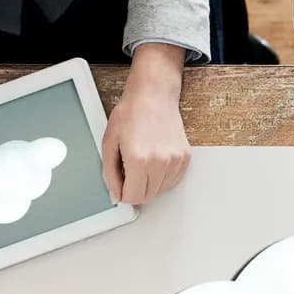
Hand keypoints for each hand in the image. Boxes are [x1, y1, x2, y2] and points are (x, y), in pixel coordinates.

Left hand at [101, 43, 190, 204]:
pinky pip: (172, 181)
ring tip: (142, 162)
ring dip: (149, 184)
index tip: (121, 186)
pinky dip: (161, 177)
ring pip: (160, 191)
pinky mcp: (184, 158)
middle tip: (129, 171)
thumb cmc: (131, 113)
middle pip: (147, 197)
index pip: (132, 197)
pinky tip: (154, 160)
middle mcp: (159, 162)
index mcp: (138, 159)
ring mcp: (174, 160)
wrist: (153, 95)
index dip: (123, 194)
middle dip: (136, 190)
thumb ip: (110, 173)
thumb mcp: (109, 143)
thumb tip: (116, 194)